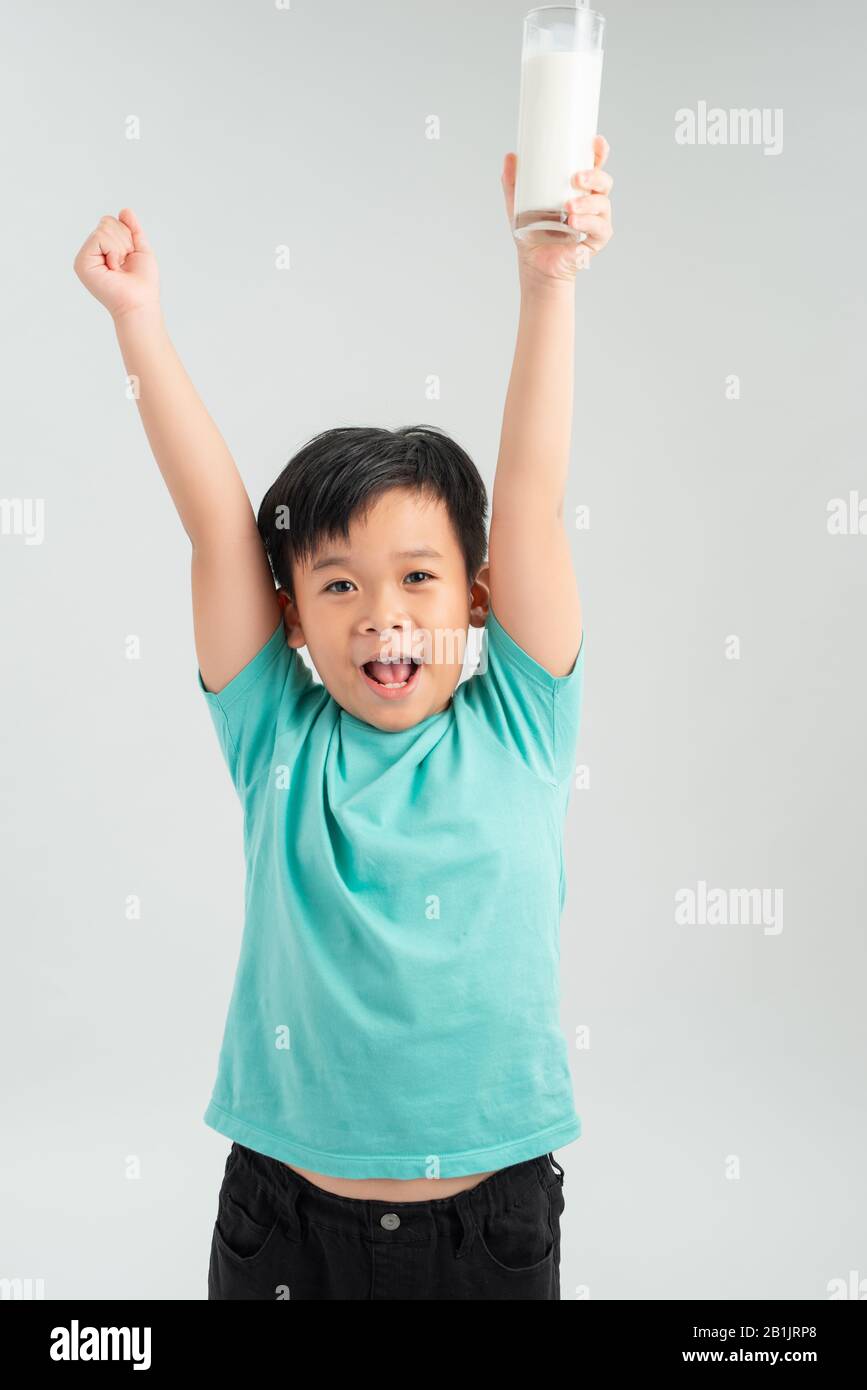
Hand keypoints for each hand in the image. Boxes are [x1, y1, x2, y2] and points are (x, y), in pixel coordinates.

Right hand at [73, 208, 159, 319]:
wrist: (140, 303)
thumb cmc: (143, 283)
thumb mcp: (140, 249)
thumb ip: (132, 230)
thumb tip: (125, 211)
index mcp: (101, 250)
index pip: (111, 222)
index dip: (127, 236)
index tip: (128, 258)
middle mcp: (90, 252)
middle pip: (106, 222)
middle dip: (124, 241)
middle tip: (124, 264)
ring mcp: (84, 257)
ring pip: (104, 228)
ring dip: (120, 248)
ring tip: (119, 268)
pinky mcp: (82, 263)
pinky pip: (100, 238)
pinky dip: (113, 251)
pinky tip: (113, 268)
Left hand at [502, 135, 613, 287]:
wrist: (535, 263)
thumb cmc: (532, 231)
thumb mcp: (519, 203)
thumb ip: (513, 181)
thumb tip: (510, 155)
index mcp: (579, 187)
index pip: (594, 165)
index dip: (599, 152)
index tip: (595, 141)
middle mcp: (592, 201)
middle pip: (604, 181)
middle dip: (594, 176)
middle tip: (576, 178)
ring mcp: (597, 220)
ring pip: (602, 204)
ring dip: (588, 203)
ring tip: (569, 207)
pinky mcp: (597, 240)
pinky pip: (600, 228)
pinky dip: (588, 223)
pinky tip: (574, 222)